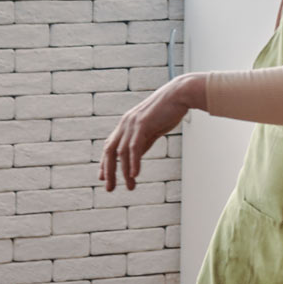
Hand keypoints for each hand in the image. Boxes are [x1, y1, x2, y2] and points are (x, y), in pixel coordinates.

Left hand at [100, 74, 204, 191]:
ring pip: (122, 153)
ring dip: (124, 172)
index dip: (105, 163)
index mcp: (126, 124)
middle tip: (109, 188)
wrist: (179, 94)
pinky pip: (135, 147)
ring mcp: (132, 124)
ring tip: (129, 186)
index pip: (110, 146)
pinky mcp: (142, 124)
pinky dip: (134, 162)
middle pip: (110, 151)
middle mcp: (125, 124)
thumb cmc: (168, 111)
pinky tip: (135, 175)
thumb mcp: (152, 129)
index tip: (103, 178)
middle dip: (108, 171)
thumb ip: (142, 141)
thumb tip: (135, 156)